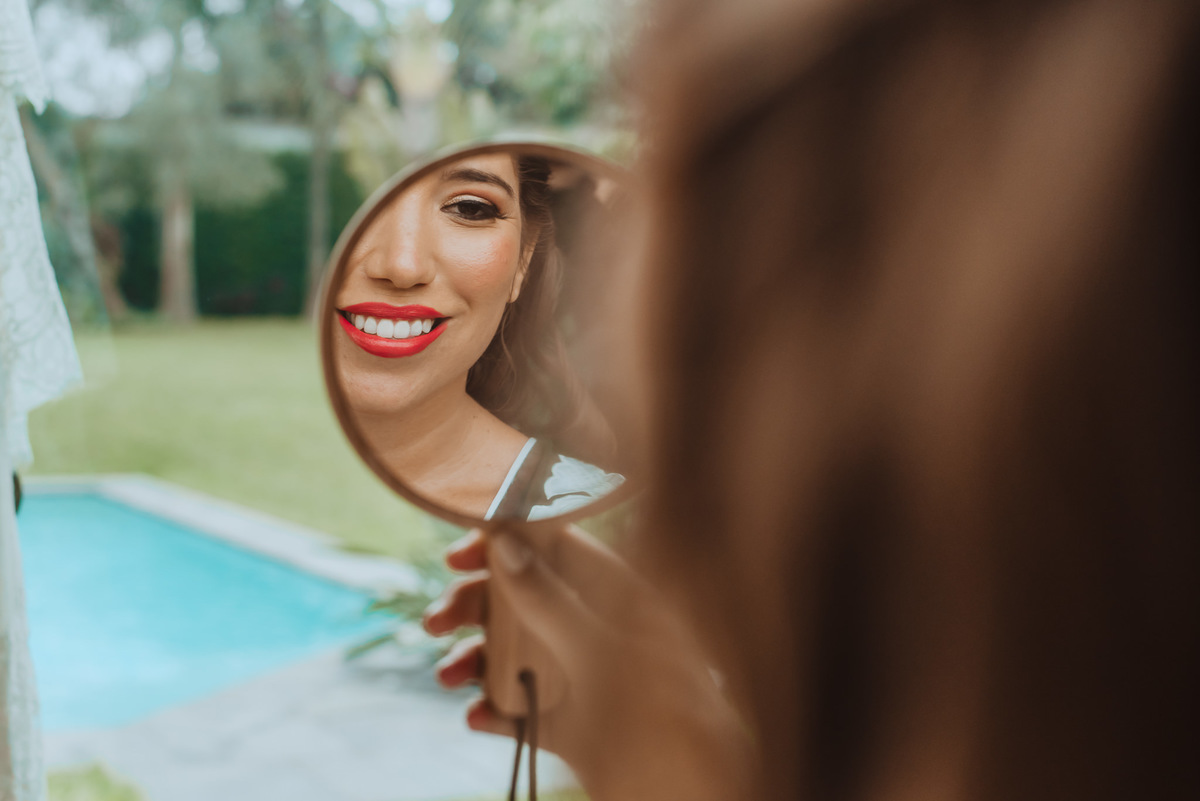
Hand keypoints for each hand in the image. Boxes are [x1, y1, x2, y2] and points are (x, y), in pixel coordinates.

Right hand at [423, 527, 747, 800]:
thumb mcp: (598, 650)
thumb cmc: (666, 714)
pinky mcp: (572, 728)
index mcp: (618, 596)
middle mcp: (597, 630)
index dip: (505, 543)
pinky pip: (521, 711)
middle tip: (437, 622)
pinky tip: (477, 717)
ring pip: (515, 654)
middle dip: (476, 606)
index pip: (555, 548)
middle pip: (523, 600)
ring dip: (475, 659)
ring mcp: (583, 680)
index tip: (459, 553)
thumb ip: (549, 599)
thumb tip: (503, 543)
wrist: (693, 796)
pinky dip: (493, 711)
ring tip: (449, 676)